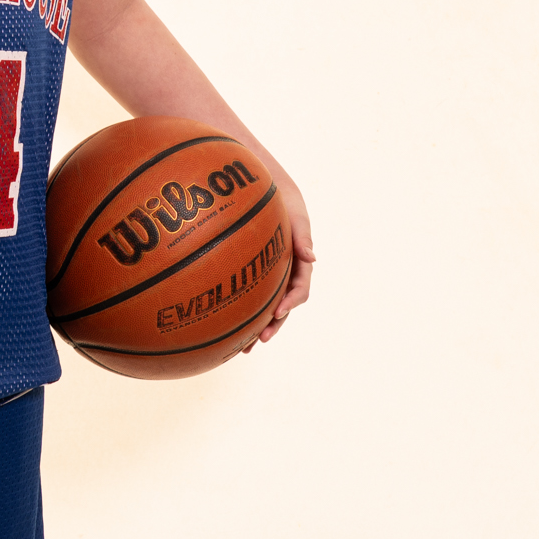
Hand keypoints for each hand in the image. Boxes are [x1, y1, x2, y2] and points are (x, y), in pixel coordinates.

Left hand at [246, 176, 313, 349]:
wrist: (268, 191)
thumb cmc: (285, 202)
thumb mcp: (297, 216)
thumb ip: (303, 235)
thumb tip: (313, 257)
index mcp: (300, 264)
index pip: (300, 290)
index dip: (290, 304)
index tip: (277, 313)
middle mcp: (286, 274)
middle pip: (283, 306)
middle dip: (273, 325)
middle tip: (260, 340)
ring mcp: (271, 276)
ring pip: (266, 306)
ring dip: (258, 326)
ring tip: (244, 347)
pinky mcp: (255, 273)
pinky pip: (249, 295)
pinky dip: (241, 311)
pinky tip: (225, 325)